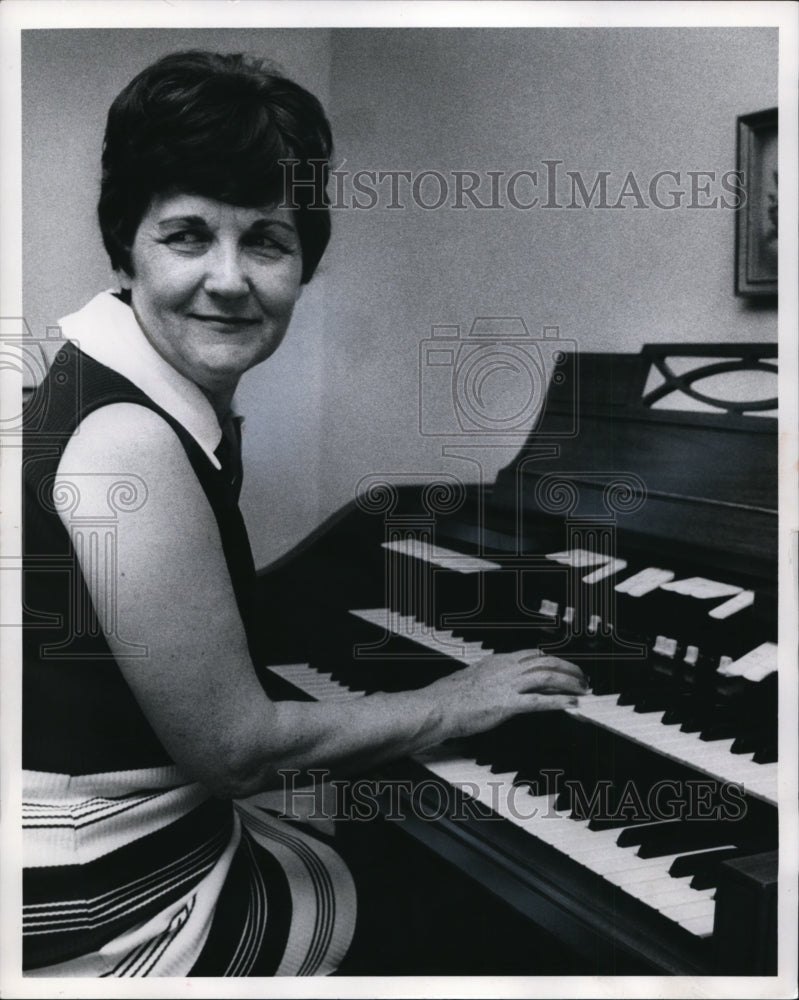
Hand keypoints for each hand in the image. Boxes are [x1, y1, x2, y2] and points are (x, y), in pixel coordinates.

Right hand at [431, 648, 587, 739]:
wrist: (438, 706)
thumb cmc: (449, 696)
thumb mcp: (473, 677)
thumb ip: (490, 676)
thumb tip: (497, 681)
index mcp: (498, 661)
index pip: (533, 654)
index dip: (553, 659)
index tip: (563, 665)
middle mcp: (506, 669)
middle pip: (545, 662)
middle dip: (568, 668)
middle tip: (582, 677)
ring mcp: (507, 686)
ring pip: (546, 676)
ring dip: (568, 682)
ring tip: (582, 688)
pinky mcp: (507, 704)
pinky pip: (539, 701)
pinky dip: (558, 701)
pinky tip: (570, 703)